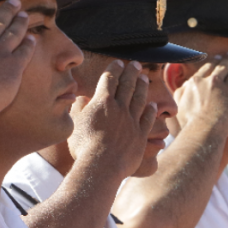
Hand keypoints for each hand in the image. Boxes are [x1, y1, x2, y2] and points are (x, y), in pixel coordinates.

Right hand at [68, 60, 157, 178]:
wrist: (101, 166)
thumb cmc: (83, 146)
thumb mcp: (75, 123)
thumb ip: (78, 108)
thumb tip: (82, 99)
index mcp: (102, 101)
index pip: (109, 79)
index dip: (114, 69)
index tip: (119, 62)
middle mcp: (119, 107)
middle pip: (127, 85)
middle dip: (132, 72)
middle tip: (136, 64)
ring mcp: (132, 121)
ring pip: (139, 99)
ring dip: (142, 87)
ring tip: (145, 79)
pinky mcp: (140, 135)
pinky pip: (147, 119)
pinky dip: (151, 110)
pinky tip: (153, 105)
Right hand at [174, 52, 227, 138]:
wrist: (204, 131)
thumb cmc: (189, 121)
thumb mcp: (178, 103)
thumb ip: (181, 91)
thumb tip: (186, 84)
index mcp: (197, 82)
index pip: (207, 68)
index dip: (213, 62)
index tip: (217, 57)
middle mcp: (213, 82)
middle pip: (222, 67)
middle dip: (227, 59)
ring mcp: (227, 89)